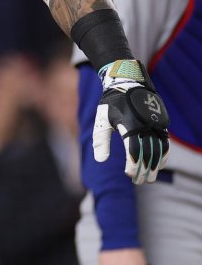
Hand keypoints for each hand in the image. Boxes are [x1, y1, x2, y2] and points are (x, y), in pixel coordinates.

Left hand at [92, 60, 168, 184]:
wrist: (128, 83)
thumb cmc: (111, 103)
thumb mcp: (101, 120)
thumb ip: (100, 140)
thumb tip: (100, 160)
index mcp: (129, 125)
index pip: (134, 151)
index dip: (132, 165)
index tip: (128, 174)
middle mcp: (145, 125)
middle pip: (148, 154)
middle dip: (144, 170)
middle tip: (139, 182)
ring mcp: (155, 124)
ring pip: (158, 150)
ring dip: (155, 166)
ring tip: (149, 178)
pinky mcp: (161, 123)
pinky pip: (165, 142)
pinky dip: (163, 155)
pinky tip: (159, 165)